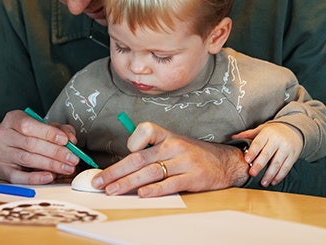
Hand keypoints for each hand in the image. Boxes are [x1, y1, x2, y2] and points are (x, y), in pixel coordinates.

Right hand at [0, 110, 81, 183]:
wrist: (6, 146)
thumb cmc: (27, 134)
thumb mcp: (42, 125)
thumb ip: (59, 129)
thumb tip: (71, 140)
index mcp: (13, 119)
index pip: (29, 125)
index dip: (49, 133)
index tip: (65, 141)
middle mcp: (3, 135)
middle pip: (31, 144)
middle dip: (55, 152)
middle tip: (72, 158)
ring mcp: (0, 153)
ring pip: (27, 159)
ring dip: (51, 165)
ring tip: (66, 168)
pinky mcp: (1, 170)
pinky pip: (18, 177)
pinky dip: (35, 178)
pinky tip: (49, 176)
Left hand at [91, 122, 249, 196]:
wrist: (226, 162)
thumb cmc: (194, 154)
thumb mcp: (175, 144)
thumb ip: (153, 150)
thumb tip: (125, 165)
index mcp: (168, 136)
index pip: (146, 130)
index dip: (132, 141)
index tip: (123, 152)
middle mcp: (174, 146)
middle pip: (139, 158)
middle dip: (116, 171)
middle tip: (99, 181)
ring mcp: (184, 161)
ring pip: (150, 172)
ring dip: (128, 183)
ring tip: (112, 190)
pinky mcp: (193, 177)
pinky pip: (170, 184)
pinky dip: (155, 190)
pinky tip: (142, 194)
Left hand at [232, 122, 302, 186]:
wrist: (294, 129)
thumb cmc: (273, 131)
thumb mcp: (262, 129)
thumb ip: (248, 134)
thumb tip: (233, 137)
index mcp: (267, 133)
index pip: (259, 143)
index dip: (253, 152)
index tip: (246, 160)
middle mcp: (277, 141)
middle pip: (267, 154)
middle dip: (259, 165)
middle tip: (252, 174)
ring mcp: (286, 149)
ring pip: (277, 163)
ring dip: (270, 175)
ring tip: (263, 183)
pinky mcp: (293, 156)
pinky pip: (286, 168)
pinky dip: (279, 176)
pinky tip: (273, 182)